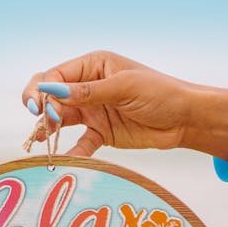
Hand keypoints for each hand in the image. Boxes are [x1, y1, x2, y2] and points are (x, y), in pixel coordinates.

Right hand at [21, 50, 227, 158]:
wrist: (186, 119)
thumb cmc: (160, 93)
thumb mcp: (124, 87)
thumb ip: (87, 92)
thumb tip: (50, 90)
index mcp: (92, 66)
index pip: (55, 76)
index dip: (42, 91)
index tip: (41, 109)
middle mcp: (88, 86)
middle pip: (51, 96)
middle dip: (41, 108)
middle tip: (42, 123)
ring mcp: (92, 110)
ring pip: (59, 119)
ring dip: (48, 129)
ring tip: (41, 140)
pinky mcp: (100, 132)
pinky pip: (79, 142)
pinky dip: (71, 151)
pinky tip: (64, 160)